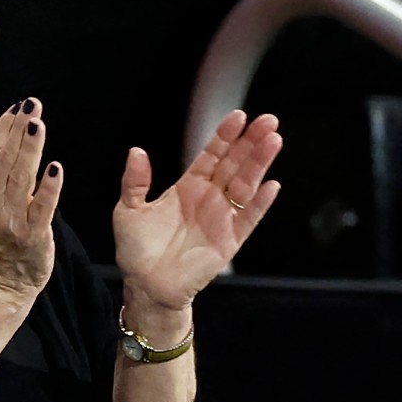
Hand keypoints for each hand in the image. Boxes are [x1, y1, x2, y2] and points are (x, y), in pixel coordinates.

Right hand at [0, 98, 61, 299]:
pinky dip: (49, 186)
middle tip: (31, 104)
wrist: (0, 285)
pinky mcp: (33, 235)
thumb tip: (7, 141)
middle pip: (4, 159)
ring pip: (21, 177)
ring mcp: (11, 220)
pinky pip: (43, 206)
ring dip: (30, 148)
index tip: (15, 107)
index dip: (1, 127)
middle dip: (18, 128)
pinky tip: (56, 167)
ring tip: (38, 124)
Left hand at [112, 111, 281, 313]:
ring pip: (245, 185)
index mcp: (187, 187)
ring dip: (259, 164)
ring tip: (273, 141)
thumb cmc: (136, 249)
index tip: (238, 117)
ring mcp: (221, 218)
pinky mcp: (229, 241)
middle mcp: (208, 198)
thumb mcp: (128, 209)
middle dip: (250, 142)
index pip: (211, 155)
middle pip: (234, 164)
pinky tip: (271, 185)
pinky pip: (248, 219)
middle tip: (268, 120)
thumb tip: (137, 151)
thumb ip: (134, 181)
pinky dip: (260, 203)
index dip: (224, 136)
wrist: (144, 285)